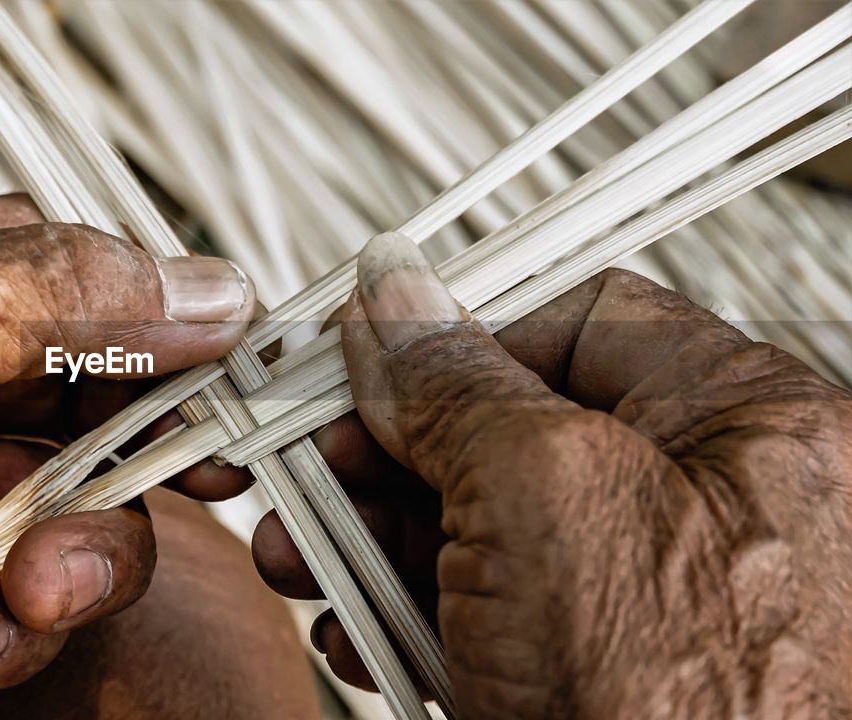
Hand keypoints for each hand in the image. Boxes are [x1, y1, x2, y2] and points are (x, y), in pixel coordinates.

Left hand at [0, 192, 256, 717]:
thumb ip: (56, 291)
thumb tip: (198, 287)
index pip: (70, 277)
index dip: (156, 322)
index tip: (228, 363)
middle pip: (91, 404)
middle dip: (121, 462)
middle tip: (170, 481)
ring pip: (74, 513)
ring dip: (70, 559)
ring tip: (21, 583)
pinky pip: (25, 603)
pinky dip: (11, 627)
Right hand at [254, 233, 851, 717]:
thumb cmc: (681, 711)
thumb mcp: (544, 496)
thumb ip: (457, 379)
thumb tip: (391, 294)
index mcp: (748, 424)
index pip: (580, 316)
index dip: (454, 331)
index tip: (357, 357)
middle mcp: (710, 503)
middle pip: (510, 427)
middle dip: (388, 451)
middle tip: (306, 467)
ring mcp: (649, 596)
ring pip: (485, 524)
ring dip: (376, 536)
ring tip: (300, 554)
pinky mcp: (596, 668)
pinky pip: (492, 609)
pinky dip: (412, 613)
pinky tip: (360, 629)